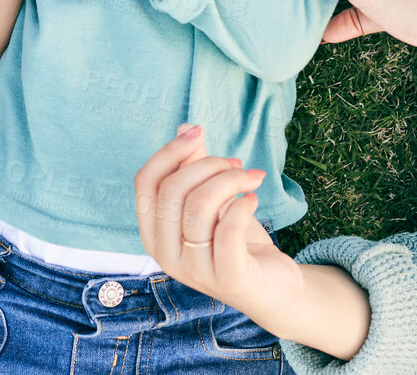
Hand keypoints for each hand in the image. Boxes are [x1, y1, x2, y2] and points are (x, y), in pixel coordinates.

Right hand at [135, 126, 302, 319]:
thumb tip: (186, 128)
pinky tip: (253, 199)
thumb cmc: (236, 241)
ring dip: (231, 180)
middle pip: (172, 190)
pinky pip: (228, 231)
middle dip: (209, 165)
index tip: (198, 132)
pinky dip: (243, 205)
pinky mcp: (227, 278)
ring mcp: (194, 270)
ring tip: (251, 179)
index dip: (170, 152)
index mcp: (154, 233)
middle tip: (237, 164)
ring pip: (200, 206)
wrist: (271, 287)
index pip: (145, 183)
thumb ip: (195, 167)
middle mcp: (166, 255)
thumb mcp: (212, 201)